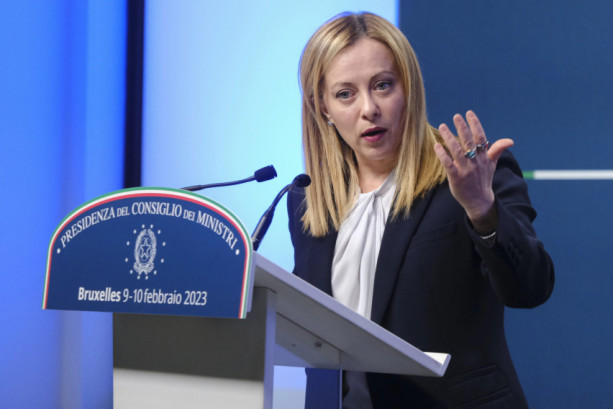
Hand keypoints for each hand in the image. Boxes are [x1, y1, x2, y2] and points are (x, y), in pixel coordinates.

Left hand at [433, 111, 513, 232]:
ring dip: (449, 137)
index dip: (475, 124)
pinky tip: (437, 145)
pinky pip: (448, 164)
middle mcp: (475, 162)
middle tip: (455, 116)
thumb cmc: (484, 180)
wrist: (479, 201)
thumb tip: (510, 140)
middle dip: (462, 127)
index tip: (469, 113)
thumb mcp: (492, 164)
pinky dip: (442, 154)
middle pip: (468, 142)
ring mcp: (465, 170)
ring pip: (456, 151)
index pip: (480, 137)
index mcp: (484, 157)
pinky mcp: (455, 178)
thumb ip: (497, 150)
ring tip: (443, 126)